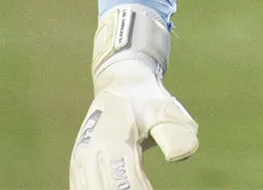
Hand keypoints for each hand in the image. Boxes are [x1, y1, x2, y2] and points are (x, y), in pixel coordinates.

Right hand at [70, 7, 198, 189]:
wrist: (120, 84)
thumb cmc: (146, 100)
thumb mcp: (164, 110)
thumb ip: (173, 132)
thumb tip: (185, 153)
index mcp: (113, 143)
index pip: (128, 185)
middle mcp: (91, 155)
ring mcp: (80, 163)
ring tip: (141, 186)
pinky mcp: (77, 168)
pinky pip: (83, 188)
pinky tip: (122, 187)